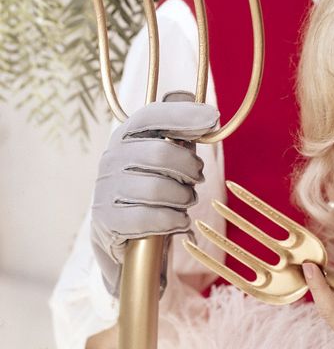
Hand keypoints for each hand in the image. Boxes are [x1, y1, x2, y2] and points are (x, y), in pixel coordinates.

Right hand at [91, 92, 218, 295]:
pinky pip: (148, 217)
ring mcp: (106, 189)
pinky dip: (172, 219)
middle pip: (161, 153)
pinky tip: (179, 220)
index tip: (212, 118)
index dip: (183, 115)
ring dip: (182, 197)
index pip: (151, 116)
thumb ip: (182, 137)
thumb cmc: (150, 187)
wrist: (119, 233)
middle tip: (197, 178)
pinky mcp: (107, 219)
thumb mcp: (163, 159)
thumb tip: (208, 115)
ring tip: (187, 201)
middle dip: (189, 167)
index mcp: (126, 136)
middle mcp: (112, 158)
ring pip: (157, 188)